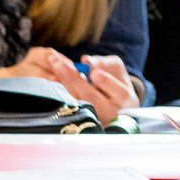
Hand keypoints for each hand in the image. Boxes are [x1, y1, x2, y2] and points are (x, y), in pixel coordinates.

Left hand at [0, 48, 139, 125]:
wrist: (112, 103)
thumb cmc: (116, 82)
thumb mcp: (116, 71)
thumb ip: (105, 64)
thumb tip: (86, 60)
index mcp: (127, 102)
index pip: (120, 94)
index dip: (107, 83)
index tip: (94, 73)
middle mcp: (111, 113)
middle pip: (93, 98)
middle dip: (75, 79)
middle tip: (61, 63)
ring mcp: (95, 118)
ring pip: (77, 102)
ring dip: (64, 82)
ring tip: (55, 64)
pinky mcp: (80, 119)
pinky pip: (68, 105)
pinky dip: (60, 90)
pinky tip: (52, 78)